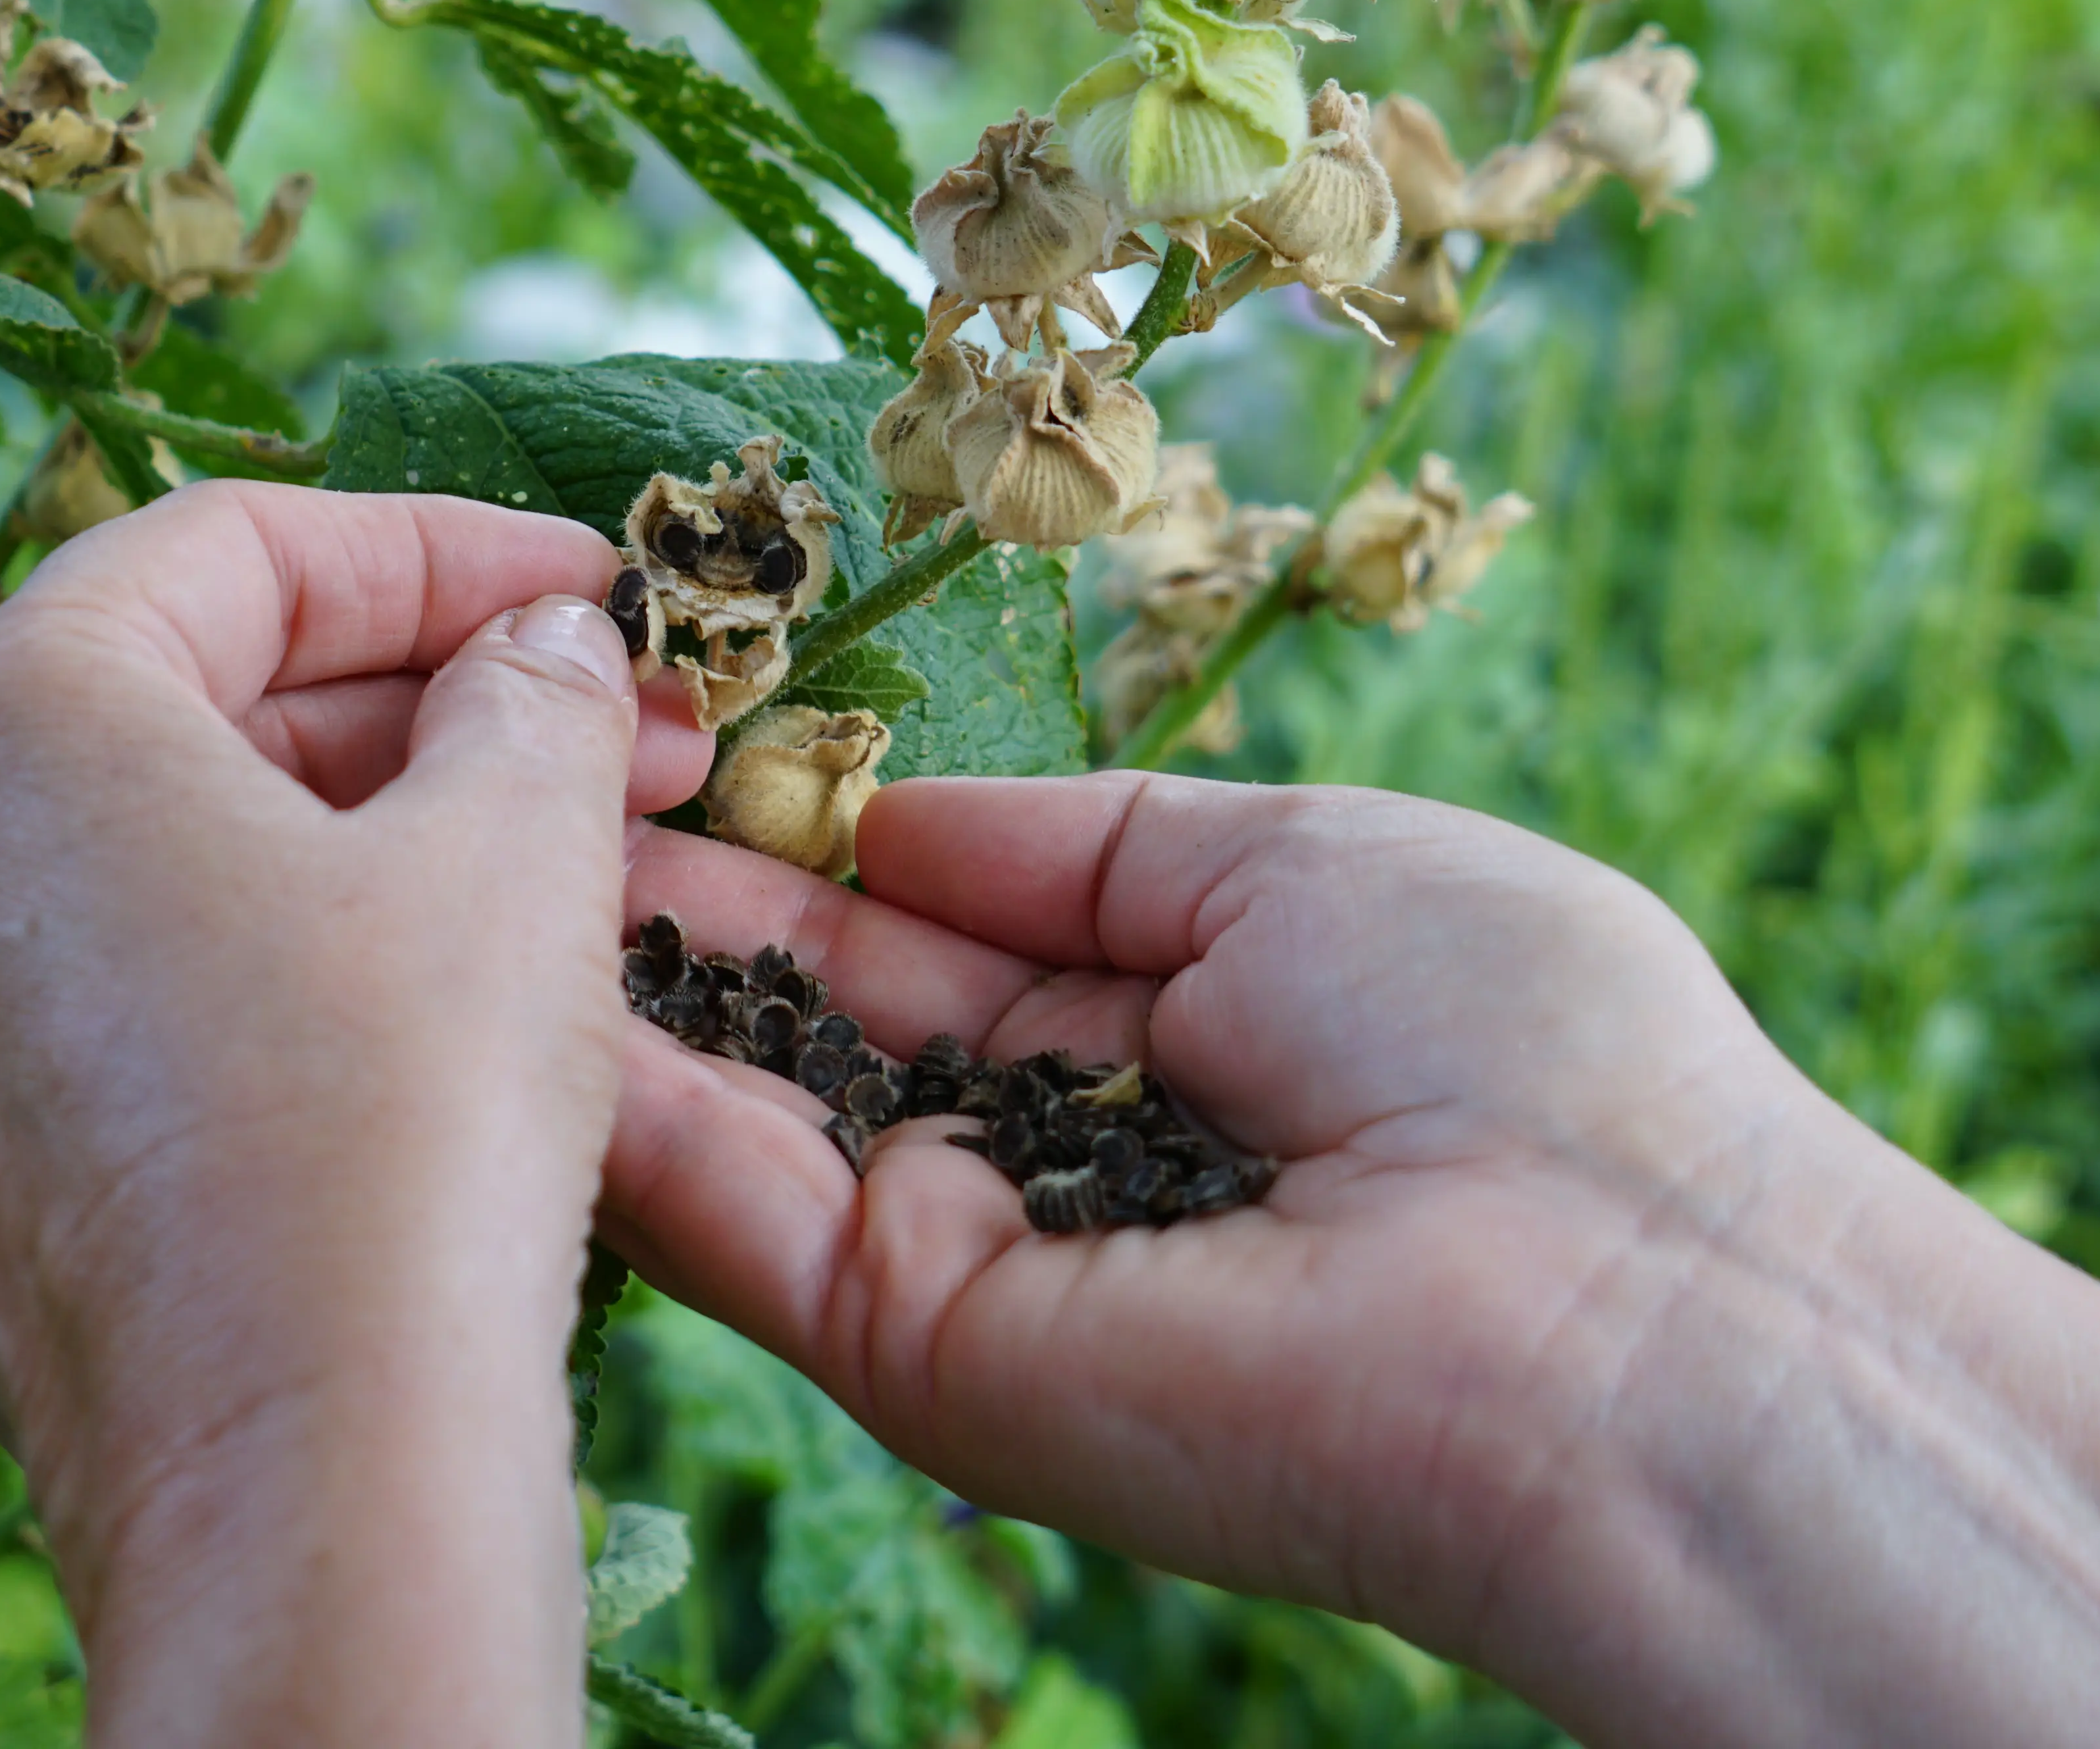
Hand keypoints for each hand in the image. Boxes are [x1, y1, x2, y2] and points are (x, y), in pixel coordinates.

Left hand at [0, 483, 709, 1747]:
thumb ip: (533, 696)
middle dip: (422, 707)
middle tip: (615, 742)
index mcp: (8, 729)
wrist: (302, 1492)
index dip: (444, 551)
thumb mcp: (515, 847)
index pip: (237, 548)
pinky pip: (136, 1025)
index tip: (595, 592)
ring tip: (554, 879)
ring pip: (166, 871)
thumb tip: (541, 650)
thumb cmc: (396, 1132)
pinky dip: (281, 986)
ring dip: (365, 844)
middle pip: (190, 702)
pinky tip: (432, 1036)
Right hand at [599, 773, 1813, 1710]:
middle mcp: (1066, 1161)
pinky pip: (754, 1224)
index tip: (678, 737)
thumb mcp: (1299, 855)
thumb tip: (891, 807)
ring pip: (761, 1122)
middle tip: (528, 780)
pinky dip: (640, 1110)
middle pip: (829, 1025)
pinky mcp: (933, 1362)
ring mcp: (990, 1267)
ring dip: (624, 989)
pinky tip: (536, 981)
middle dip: (686, 906)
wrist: (1619, 1290)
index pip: (946, 934)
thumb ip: (1082, 845)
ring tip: (480, 849)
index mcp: (1177, 1034)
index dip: (815, 839)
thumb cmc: (1516, 1035)